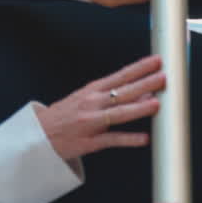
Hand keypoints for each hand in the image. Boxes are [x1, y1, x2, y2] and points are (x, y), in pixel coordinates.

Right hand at [34, 55, 163, 160]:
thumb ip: (113, 96)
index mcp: (91, 91)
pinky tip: (144, 138)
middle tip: (163, 77)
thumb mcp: (85, 99)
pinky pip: (111, 140)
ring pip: (118, 113)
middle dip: (144, 84)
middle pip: (122, 92)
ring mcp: (90, 122)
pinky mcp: (88, 142)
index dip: (139, 68)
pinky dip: (128, 139)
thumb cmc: (63, 116)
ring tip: (156, 104)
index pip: (120, 76)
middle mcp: (92, 104)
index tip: (156, 61)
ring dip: (138, 108)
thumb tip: (144, 93)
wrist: (38, 135)